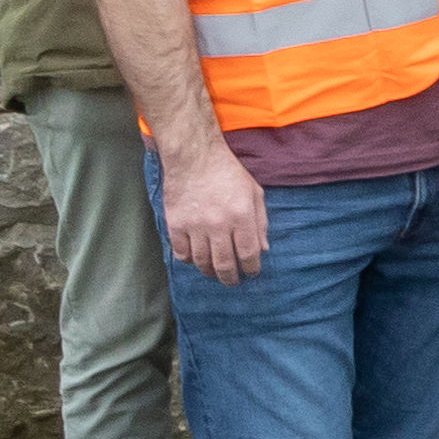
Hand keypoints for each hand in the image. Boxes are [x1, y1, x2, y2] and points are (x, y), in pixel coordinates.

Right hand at [157, 145, 268, 283]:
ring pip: (202, 262)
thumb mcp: (254, 193)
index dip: (251, 268)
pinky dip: (189, 260)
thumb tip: (263, 249)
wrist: (194, 157)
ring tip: (215, 272)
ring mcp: (195, 226)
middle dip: (230, 278)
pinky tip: (195, 258)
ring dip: (210, 272)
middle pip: (224, 264)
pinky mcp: (175, 224)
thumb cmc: (228, 173)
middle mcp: (218, 224)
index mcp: (241, 215)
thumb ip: (260, 222)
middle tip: (233, 281)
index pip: (248, 254)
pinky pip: (181, 253)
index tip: (251, 273)